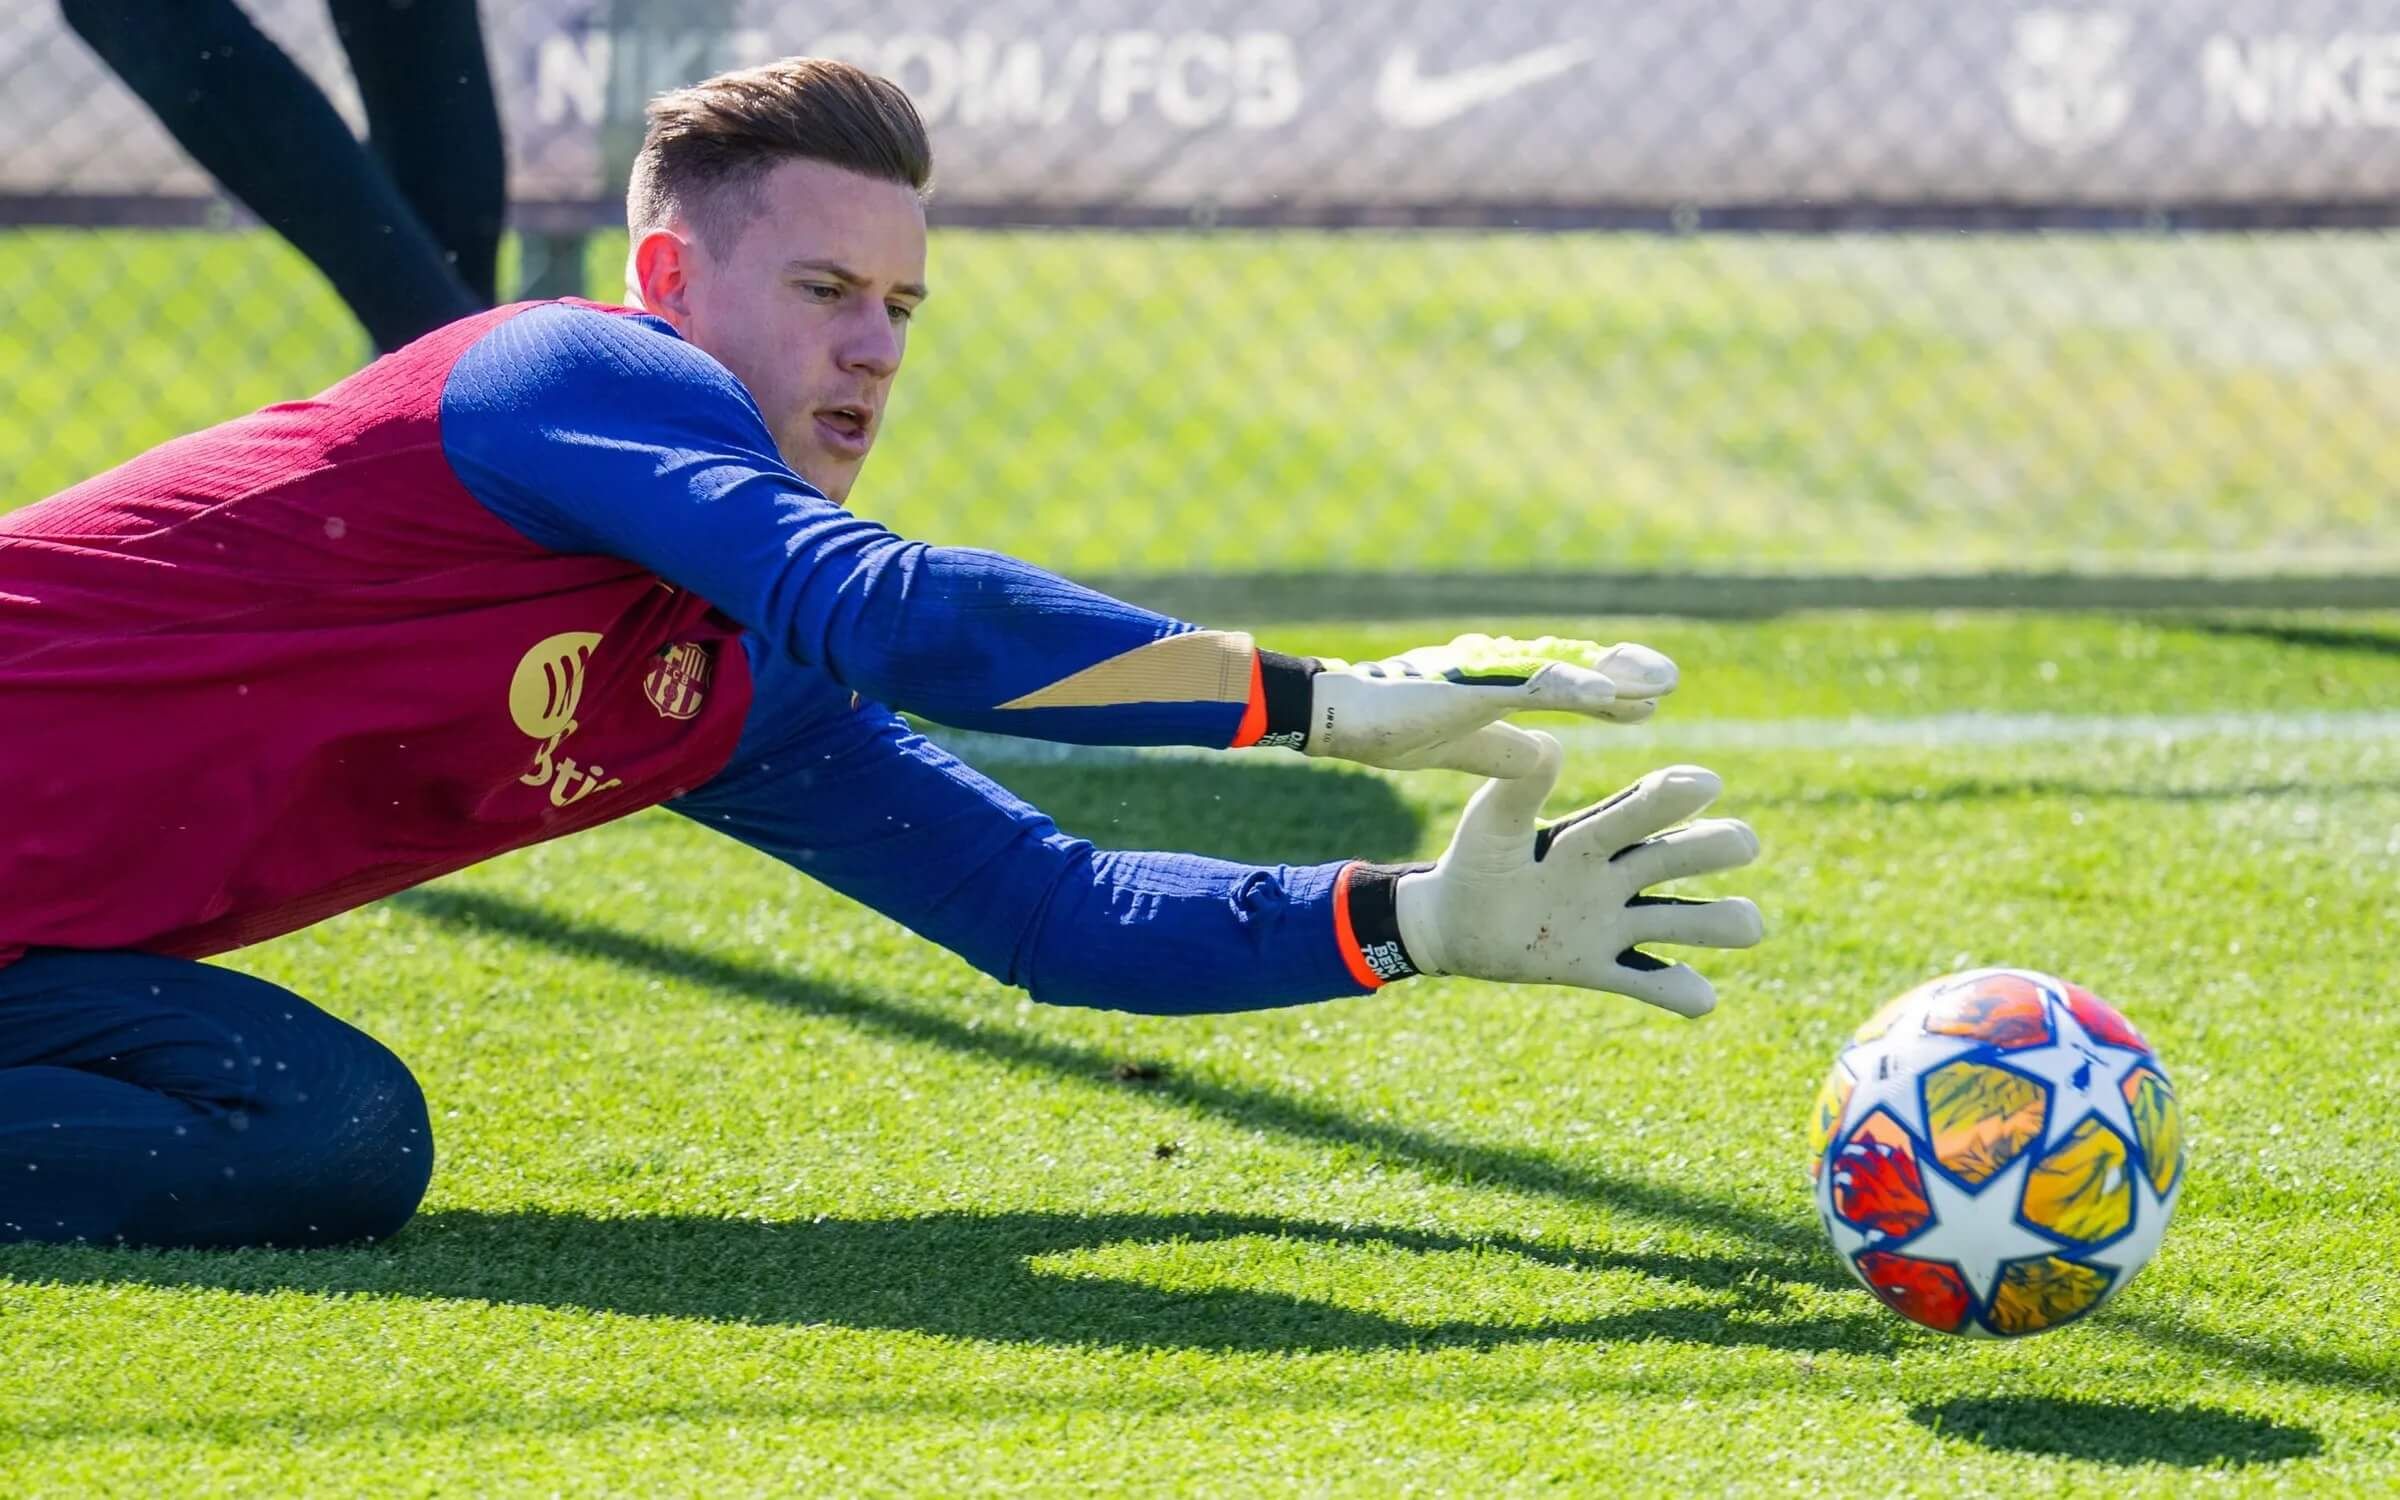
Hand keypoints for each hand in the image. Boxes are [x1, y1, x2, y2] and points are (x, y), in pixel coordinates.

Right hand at [1305, 635, 1676, 777]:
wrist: (1334, 716)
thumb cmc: (1387, 727)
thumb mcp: (1459, 748)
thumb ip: (1502, 751)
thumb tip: (1545, 757)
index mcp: (1497, 688)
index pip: (1563, 685)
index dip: (1608, 691)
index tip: (1650, 700)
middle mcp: (1499, 673)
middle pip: (1573, 670)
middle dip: (1622, 675)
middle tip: (1669, 679)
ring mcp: (1486, 675)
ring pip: (1562, 672)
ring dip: (1612, 676)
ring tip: (1659, 682)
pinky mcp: (1470, 687)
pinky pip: (1528, 687)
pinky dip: (1571, 689)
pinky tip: (1606, 695)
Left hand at [1394, 734, 1762, 1014]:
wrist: (1453, 923)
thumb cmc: (1474, 863)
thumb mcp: (1489, 827)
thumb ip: (1516, 794)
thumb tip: (1549, 743)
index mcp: (1585, 838)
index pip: (1631, 814)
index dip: (1665, 800)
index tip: (1707, 782)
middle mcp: (1609, 877)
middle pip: (1668, 860)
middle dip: (1706, 850)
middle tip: (1744, 841)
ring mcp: (1608, 925)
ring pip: (1674, 922)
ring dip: (1713, 922)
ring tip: (1750, 924)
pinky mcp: (1595, 968)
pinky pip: (1644, 982)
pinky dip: (1676, 992)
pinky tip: (1703, 999)